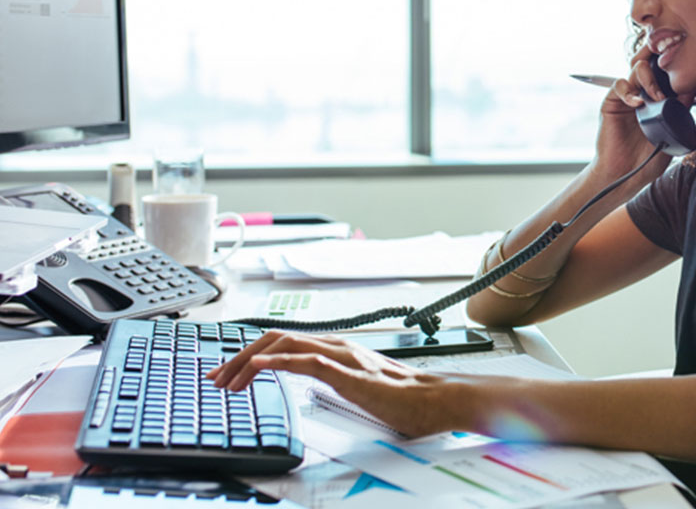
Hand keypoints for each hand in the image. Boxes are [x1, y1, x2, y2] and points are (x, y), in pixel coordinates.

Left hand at [206, 330, 459, 437]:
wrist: (436, 400)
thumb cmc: (404, 398)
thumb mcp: (357, 387)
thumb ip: (334, 380)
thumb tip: (311, 385)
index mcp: (336, 350)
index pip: (284, 343)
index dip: (250, 355)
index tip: (227, 373)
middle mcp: (336, 346)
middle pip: (276, 339)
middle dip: (239, 357)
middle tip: (215, 377)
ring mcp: (343, 357)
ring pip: (287, 344)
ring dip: (250, 360)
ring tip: (228, 378)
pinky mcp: (349, 373)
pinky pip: (308, 362)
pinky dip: (279, 361)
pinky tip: (259, 367)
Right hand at [591, 47, 678, 180]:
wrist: (625, 175)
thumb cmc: (647, 160)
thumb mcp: (672, 134)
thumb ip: (680, 113)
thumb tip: (692, 90)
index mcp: (658, 100)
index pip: (666, 72)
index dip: (674, 65)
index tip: (687, 67)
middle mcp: (642, 93)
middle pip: (651, 61)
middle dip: (660, 57)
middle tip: (671, 66)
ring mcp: (627, 97)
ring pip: (637, 67)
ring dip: (649, 78)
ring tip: (657, 97)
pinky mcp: (611, 103)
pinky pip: (620, 85)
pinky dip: (629, 91)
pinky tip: (637, 104)